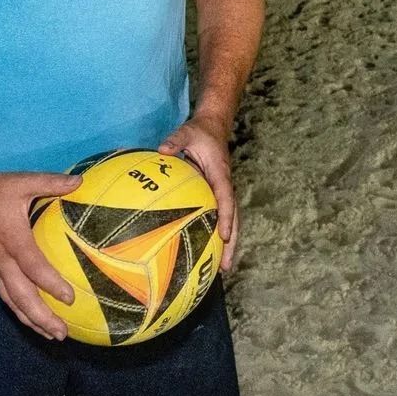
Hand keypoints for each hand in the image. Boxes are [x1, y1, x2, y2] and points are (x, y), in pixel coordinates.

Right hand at [0, 168, 81, 339]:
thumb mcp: (20, 182)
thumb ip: (50, 183)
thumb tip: (80, 181)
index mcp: (12, 240)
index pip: (34, 268)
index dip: (52, 284)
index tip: (70, 299)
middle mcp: (1, 260)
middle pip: (22, 297)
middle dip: (42, 318)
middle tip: (62, 334)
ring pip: (12, 301)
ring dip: (31, 320)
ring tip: (52, 335)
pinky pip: (5, 294)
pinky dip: (20, 309)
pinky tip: (32, 317)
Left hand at [160, 119, 239, 271]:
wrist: (213, 127)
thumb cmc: (200, 132)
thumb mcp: (187, 132)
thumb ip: (176, 140)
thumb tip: (163, 149)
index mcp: (221, 174)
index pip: (226, 199)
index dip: (227, 218)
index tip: (224, 236)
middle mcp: (225, 186)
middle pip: (234, 218)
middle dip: (233, 242)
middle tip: (227, 266)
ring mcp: (222, 192)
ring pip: (231, 221)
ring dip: (229, 244)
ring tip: (223, 268)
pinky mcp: (216, 194)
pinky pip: (219, 216)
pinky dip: (218, 235)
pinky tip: (209, 251)